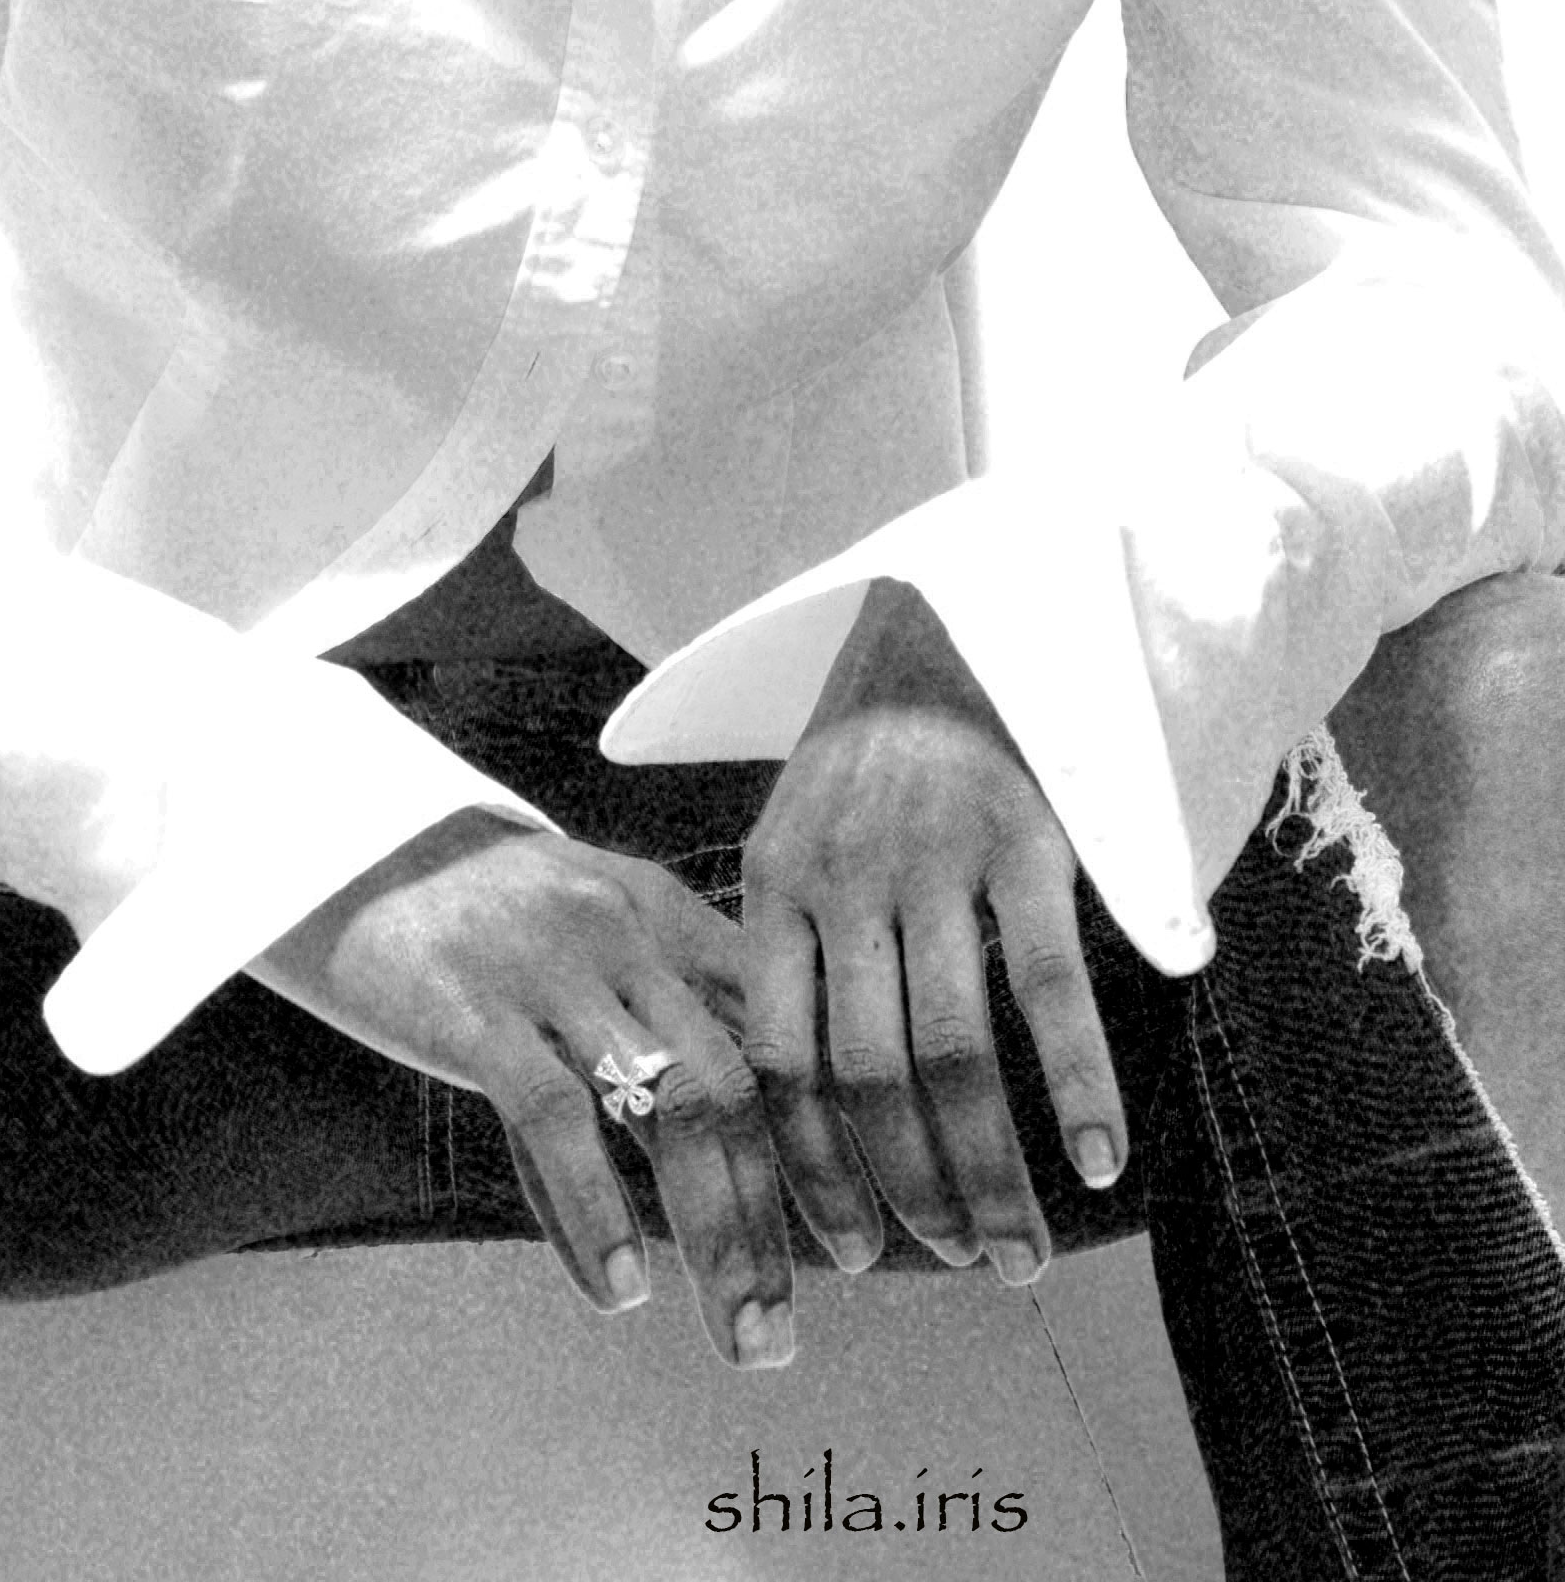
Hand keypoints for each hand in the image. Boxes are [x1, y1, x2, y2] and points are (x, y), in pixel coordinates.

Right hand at [250, 808, 796, 1366]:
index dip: (823, 1141)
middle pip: (738, 1085)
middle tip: (792, 1324)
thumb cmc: (474, 909)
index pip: (777, 1030)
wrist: (343, 842)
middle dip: (778, 1217)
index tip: (848, 1239)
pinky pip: (554, 1118)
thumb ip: (659, 1010)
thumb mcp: (587, 926)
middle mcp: (625, 932)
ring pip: (672, 1111)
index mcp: (665, 911)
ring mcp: (551, 967)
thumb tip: (737, 1135)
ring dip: (718, 1236)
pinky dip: (595, 1213)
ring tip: (741, 1334)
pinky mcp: (471, 1006)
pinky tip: (618, 1289)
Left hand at [741, 579, 1126, 1285]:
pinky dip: (1080, 1086)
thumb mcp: (799, 832)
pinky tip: (1103, 1163)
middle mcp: (843, 876)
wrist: (959, 608)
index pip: (774, 1063)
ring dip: (990, 1173)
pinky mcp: (1025, 837)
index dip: (810, 1173)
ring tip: (1021, 1252)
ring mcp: (934, 857)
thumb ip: (794, 947)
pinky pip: (1050, 988)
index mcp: (772, 883)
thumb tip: (794, 1105)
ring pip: (953, 1055)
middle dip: (909, 1196)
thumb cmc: (875, 749)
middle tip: (958, 1265)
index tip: (845, 1255)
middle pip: (864, 1079)